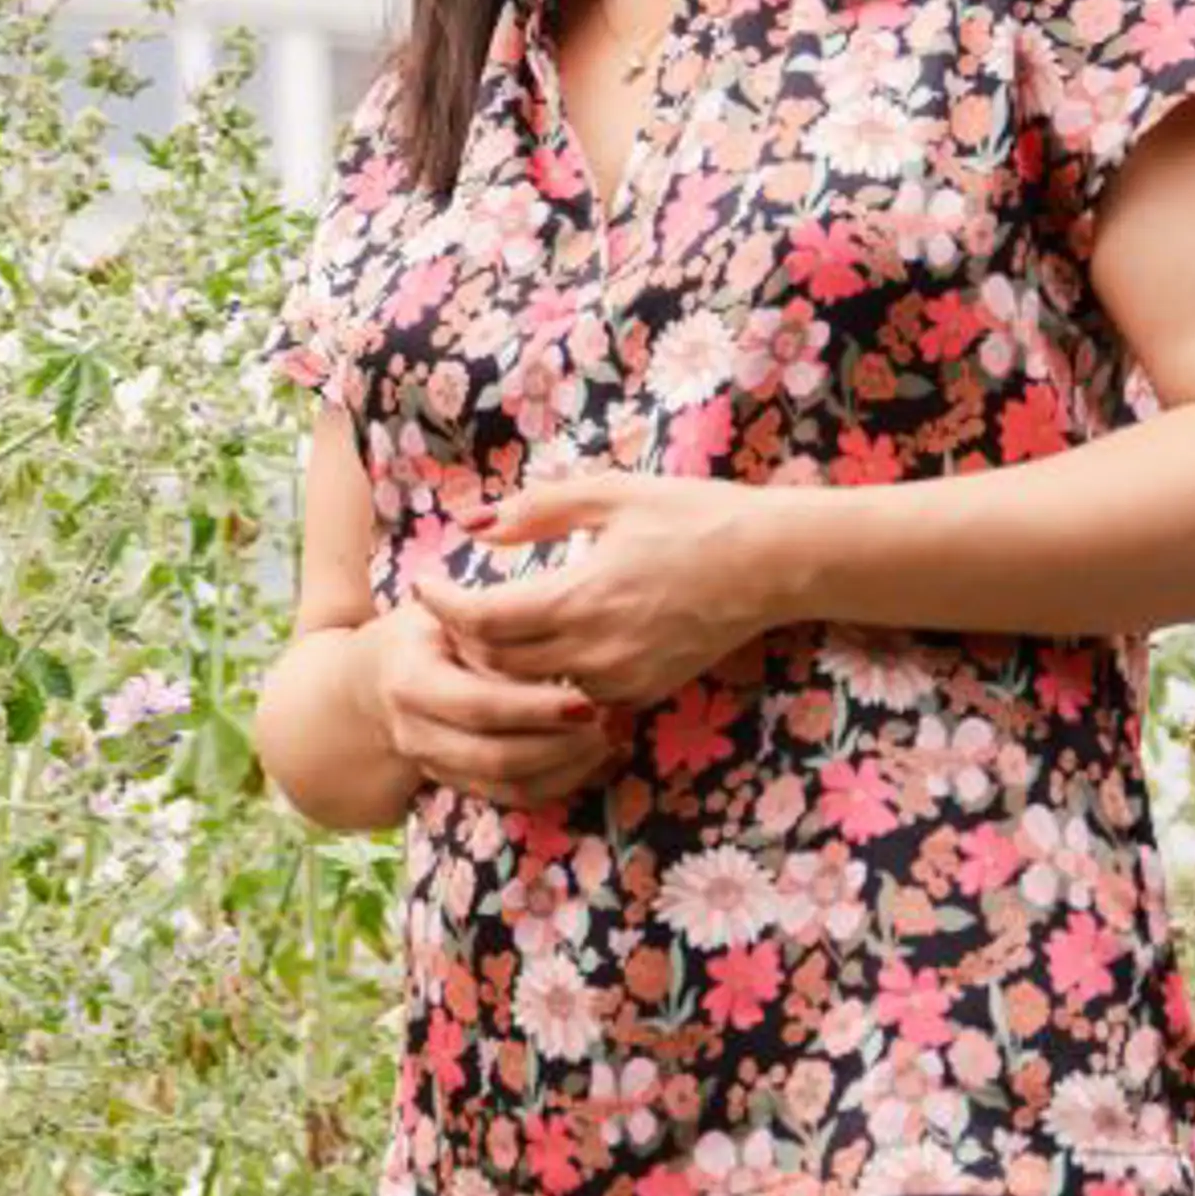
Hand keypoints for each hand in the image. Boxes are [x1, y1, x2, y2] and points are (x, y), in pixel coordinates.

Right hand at [368, 594, 617, 811]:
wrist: (381, 677)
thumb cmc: (428, 633)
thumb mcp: (445, 615)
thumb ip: (484, 626)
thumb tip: (545, 635)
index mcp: (411, 682)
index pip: (478, 705)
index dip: (534, 708)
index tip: (585, 699)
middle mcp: (415, 733)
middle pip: (494, 757)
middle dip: (558, 746)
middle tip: (604, 723)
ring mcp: (434, 766)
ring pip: (508, 787)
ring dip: (565, 769)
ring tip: (606, 739)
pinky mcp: (458, 784)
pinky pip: (514, 798)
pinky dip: (560, 783)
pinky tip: (594, 758)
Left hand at [415, 470, 769, 713]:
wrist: (772, 563)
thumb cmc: (692, 515)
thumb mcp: (610, 494)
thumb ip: (535, 510)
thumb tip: (472, 525)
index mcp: (581, 596)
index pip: (481, 620)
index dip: (441, 605)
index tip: (422, 585)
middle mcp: (596, 651)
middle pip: (495, 665)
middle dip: (461, 640)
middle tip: (446, 610)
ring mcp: (621, 680)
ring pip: (531, 692)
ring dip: (498, 668)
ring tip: (483, 633)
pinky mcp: (643, 694)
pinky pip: (573, 701)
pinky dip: (543, 684)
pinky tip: (537, 655)